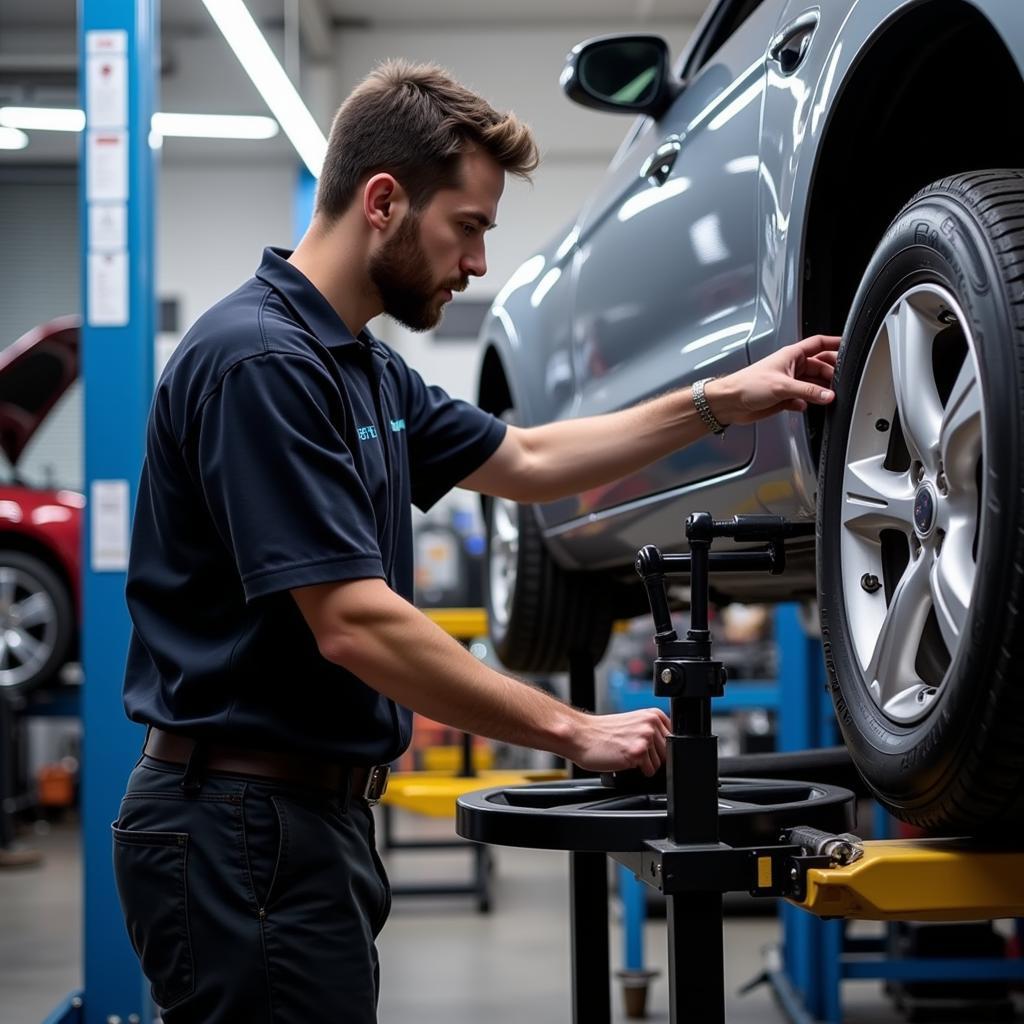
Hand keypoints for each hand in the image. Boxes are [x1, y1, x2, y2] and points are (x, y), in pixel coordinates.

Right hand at [568, 707, 671, 775]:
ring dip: (643, 764)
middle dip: (652, 757)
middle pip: (667, 753)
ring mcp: (645, 737)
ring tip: (625, 753)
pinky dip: (637, 771)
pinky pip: (649, 771)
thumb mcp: (633, 723)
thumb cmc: (602, 732)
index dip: (659, 748)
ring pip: (659, 764)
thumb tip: (669, 749)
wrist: (581, 736)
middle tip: (631, 750)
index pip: (673, 739)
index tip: (646, 747)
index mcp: (652, 714)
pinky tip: (624, 759)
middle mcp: (651, 724)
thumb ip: (652, 731)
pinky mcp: (638, 753)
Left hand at [706, 334, 840, 425]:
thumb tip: (828, 395)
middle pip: (820, 366)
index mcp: (792, 355)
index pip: (819, 344)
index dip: (835, 343)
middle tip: (843, 381)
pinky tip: (805, 406)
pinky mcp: (784, 398)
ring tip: (829, 397)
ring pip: (813, 385)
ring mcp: (788, 383)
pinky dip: (806, 403)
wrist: (729, 403)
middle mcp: (792, 367)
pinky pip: (803, 399)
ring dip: (820, 392)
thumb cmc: (747, 385)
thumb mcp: (783, 386)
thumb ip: (809, 392)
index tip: (850, 346)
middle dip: (832, 373)